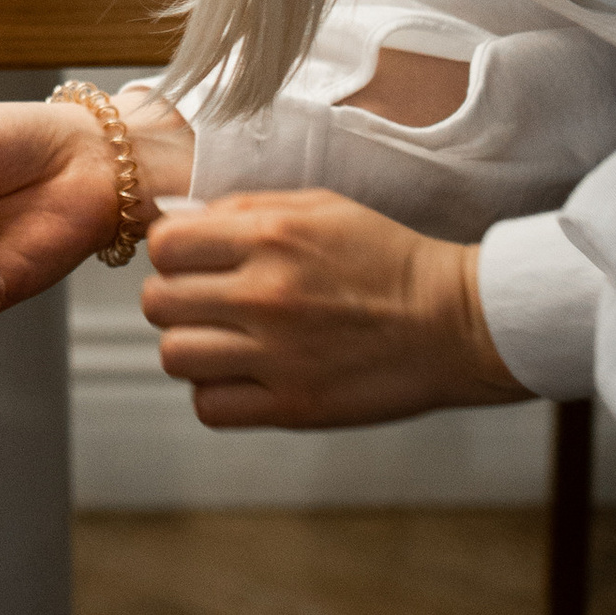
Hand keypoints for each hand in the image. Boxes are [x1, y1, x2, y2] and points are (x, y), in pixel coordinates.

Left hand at [141, 189, 519, 423]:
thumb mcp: (317, 207)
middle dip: (175, 300)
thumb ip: (242, 211)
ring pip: (174, 357)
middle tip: (206, 302)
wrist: (456, 321)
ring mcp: (278, 355)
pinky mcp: (294, 406)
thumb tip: (175, 221)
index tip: (193, 261)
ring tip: (224, 341)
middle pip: (158, 304)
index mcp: (269, 237)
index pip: (164, 246)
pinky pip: (210, 407)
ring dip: (191, 348)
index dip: (172, 253)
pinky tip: (244, 376)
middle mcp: (265, 295)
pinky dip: (216, 394)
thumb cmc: (386, 258)